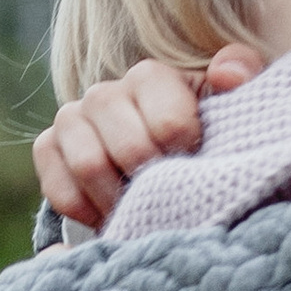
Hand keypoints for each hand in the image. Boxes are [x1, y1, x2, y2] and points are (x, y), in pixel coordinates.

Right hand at [30, 43, 266, 228]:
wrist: (158, 166)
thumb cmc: (201, 134)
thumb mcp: (230, 106)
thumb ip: (241, 75)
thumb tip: (226, 74)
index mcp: (151, 77)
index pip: (169, 124)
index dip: (187, 156)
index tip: (196, 167)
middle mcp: (105, 93)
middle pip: (129, 148)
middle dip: (155, 183)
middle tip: (171, 198)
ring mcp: (72, 119)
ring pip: (90, 165)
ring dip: (121, 201)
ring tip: (144, 211)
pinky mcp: (49, 147)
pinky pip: (58, 186)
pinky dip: (87, 211)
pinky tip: (110, 217)